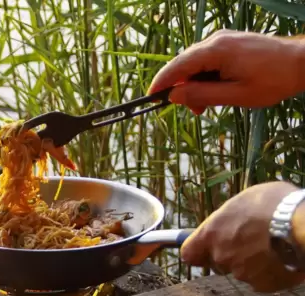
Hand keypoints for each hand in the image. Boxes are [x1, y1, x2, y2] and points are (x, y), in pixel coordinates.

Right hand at [148, 30, 304, 114]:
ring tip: (208, 105)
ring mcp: (224, 39)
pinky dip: (206, 77)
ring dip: (196, 85)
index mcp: (216, 50)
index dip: (162, 82)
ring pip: (196, 63)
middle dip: (182, 88)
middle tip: (194, 110)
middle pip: (185, 64)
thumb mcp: (235, 95)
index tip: (150, 96)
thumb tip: (174, 96)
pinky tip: (215, 91)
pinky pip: (208, 60)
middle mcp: (216, 40)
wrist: (301, 63)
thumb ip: (202, 95)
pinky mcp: (230, 43)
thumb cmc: (272, 81)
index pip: (178, 66)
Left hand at [181, 181, 304, 291]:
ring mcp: (241, 273)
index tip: (204, 249)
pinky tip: (282, 258)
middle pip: (217, 263)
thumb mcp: (245, 200)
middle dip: (229, 256)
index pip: (189, 254)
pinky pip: (261, 280)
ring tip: (271, 246)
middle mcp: (221, 256)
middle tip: (249, 243)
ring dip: (251, 263)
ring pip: (241, 271)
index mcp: (211, 234)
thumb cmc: (275, 205)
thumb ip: (230, 216)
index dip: (198, 252)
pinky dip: (269, 273)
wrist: (303, 225)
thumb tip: (230, 218)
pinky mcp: (262, 284)